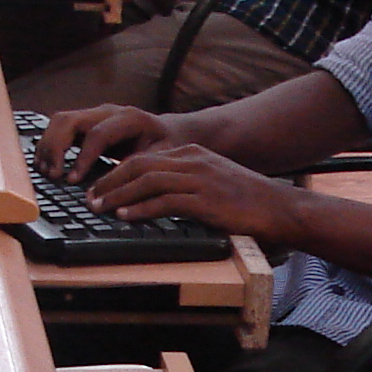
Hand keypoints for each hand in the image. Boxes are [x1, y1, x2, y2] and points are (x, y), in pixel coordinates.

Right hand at [39, 103, 172, 180]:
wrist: (167, 131)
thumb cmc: (165, 145)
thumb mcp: (160, 158)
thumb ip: (137, 167)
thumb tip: (111, 184)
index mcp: (129, 118)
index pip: (97, 135)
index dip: (82, 158)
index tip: (72, 180)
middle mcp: (108, 111)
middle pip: (70, 120)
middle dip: (55, 147)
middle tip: (52, 175)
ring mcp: (95, 114)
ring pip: (60, 120)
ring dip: (48, 145)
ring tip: (45, 171)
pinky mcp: (86, 122)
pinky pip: (60, 127)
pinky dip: (49, 144)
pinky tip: (46, 163)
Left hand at [89, 143, 297, 240]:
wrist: (279, 207)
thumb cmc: (247, 201)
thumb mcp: (212, 181)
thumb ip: (185, 183)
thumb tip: (154, 198)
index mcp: (192, 154)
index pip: (144, 157)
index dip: (116, 172)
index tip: (99, 188)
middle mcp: (193, 161)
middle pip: (140, 165)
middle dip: (110, 181)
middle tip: (91, 198)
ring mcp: (200, 179)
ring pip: (147, 181)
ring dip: (119, 195)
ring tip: (101, 209)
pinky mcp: (206, 200)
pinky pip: (165, 201)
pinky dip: (141, 209)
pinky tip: (127, 217)